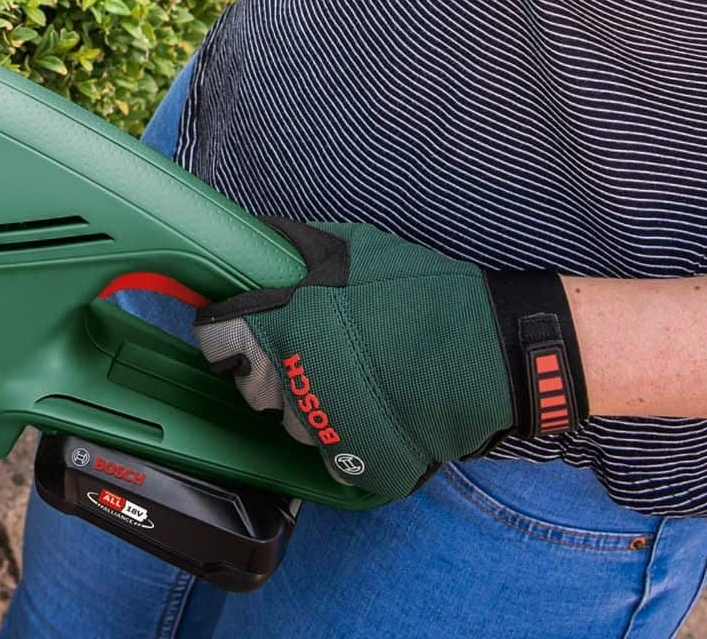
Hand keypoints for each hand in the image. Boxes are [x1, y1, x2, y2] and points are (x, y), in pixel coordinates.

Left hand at [190, 218, 584, 501]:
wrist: (490, 353)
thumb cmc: (420, 292)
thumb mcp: (352, 249)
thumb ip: (295, 252)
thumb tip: (253, 241)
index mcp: (282, 327)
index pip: (217, 340)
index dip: (227, 332)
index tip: (241, 327)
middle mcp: (291, 383)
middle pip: (250, 384)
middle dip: (270, 366)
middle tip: (311, 348)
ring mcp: (321, 430)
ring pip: (290, 420)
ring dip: (309, 400)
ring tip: (353, 376)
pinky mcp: (352, 465)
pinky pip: (328, 451)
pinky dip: (342, 434)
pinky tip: (371, 408)